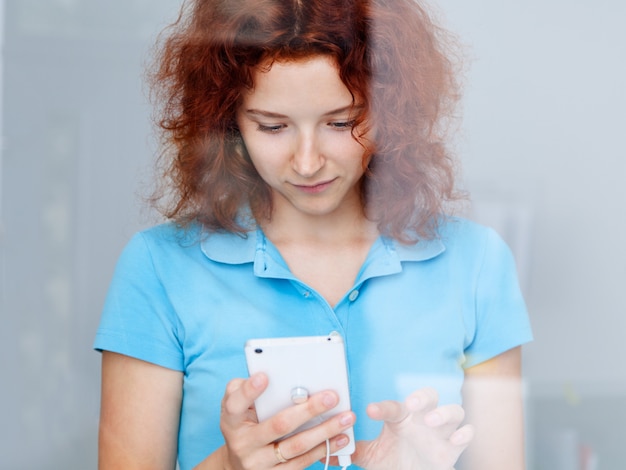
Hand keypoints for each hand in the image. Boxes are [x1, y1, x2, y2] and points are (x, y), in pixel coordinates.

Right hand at [218, 373, 354, 469]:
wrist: (238, 463)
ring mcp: (258, 463)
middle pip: (278, 425)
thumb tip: (270, 375)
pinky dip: (323, 450)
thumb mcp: (236, 404)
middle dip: (308, 410)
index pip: (235, 403)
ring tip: (346, 417)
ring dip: (324, 432)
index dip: (250, 390)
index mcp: (230, 419)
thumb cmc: (243, 422)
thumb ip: (247, 388)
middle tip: (331, 397)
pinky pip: (302, 463)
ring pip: (295, 446)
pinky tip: (340, 438)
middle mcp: (242, 443)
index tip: (265, 376)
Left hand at [351, 388, 473, 469]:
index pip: (393, 407)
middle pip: (429, 396)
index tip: (369, 411)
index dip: (382, 407)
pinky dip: (465, 434)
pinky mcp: (453, 448)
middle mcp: (422, 419)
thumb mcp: (371, 457)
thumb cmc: (393, 463)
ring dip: (444, 413)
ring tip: (431, 421)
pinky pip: (466, 434)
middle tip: (411, 404)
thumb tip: (332, 445)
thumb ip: (355, 449)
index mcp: (401, 418)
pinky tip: (457, 438)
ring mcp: (441, 432)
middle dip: (422, 397)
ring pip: (453, 411)